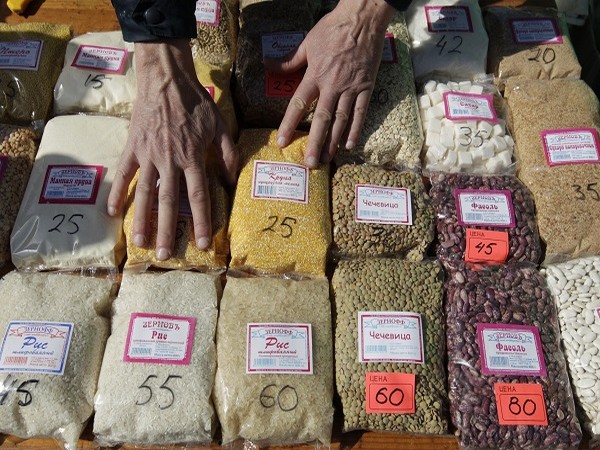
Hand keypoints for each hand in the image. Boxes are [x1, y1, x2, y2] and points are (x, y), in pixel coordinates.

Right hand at [107, 39, 236, 259]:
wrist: (166, 80)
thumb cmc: (196, 103)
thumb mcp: (221, 126)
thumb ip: (228, 155)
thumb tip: (230, 182)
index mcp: (193, 157)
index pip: (198, 196)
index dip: (200, 221)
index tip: (200, 243)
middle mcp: (170, 161)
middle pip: (168, 202)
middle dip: (167, 230)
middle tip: (165, 254)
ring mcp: (148, 155)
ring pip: (145, 193)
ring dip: (141, 220)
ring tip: (139, 243)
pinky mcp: (132, 148)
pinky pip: (123, 174)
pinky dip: (117, 192)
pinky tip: (112, 213)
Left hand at [265, 0, 394, 167]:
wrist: (363, 19)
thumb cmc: (333, 28)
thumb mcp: (307, 42)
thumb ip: (289, 60)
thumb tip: (267, 65)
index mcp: (315, 74)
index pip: (299, 104)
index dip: (289, 124)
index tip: (281, 142)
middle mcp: (333, 85)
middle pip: (322, 119)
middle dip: (314, 142)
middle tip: (309, 163)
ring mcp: (351, 88)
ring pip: (341, 120)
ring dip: (334, 142)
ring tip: (326, 159)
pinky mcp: (366, 87)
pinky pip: (361, 112)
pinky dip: (356, 129)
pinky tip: (350, 145)